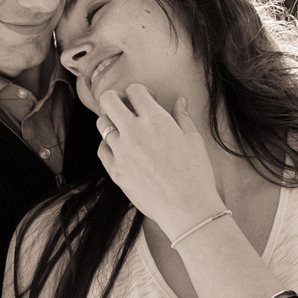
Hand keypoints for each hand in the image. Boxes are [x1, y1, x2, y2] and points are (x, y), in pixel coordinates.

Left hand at [95, 84, 224, 237]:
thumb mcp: (194, 140)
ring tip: (125, 130)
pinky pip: (102, 149)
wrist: (187, 208)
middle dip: (116, 98)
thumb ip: (182, 117)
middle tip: (127, 107)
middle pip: (108, 100)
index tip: (148, 100)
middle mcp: (134, 131)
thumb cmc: (196, 173)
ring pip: (101, 123)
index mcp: (155, 119)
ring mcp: (121, 151)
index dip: (140, 92)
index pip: (134, 90)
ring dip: (111, 121)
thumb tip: (180, 101)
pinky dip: (109, 145)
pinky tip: (121, 149)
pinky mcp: (115, 170)